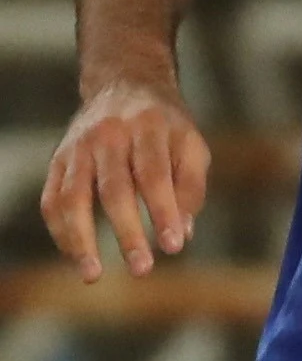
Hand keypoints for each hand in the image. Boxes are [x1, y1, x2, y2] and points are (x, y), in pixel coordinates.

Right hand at [41, 78, 210, 280]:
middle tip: (143, 269)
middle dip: (128, 232)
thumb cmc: (166, 127)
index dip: (163, 211)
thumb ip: (190, 186)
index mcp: (149, 127)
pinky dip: (61, 231)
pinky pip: (52, 199)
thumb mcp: (191, 144)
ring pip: (73, 197)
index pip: (154, 174)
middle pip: (114, 189)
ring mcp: (78, 147)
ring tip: (94, 274)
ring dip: (81, 239)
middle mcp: (109, 135)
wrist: (125, 85)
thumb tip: (182, 233)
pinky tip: (76, 256)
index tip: (172, 246)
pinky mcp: (58, 159)